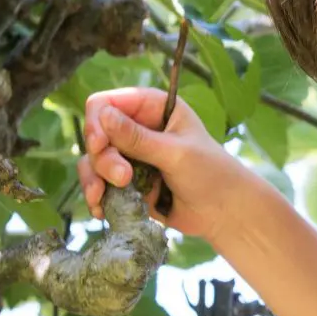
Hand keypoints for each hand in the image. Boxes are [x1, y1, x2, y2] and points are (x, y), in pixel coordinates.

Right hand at [76, 87, 254, 244]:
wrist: (223, 211)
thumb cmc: (210, 173)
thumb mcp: (176, 153)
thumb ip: (138, 138)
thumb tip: (103, 114)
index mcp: (152, 107)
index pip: (105, 104)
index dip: (96, 122)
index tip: (99, 145)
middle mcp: (136, 128)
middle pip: (96, 136)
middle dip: (102, 159)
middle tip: (123, 177)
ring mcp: (129, 156)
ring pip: (93, 162)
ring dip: (94, 180)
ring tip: (104, 198)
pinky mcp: (126, 182)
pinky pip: (99, 185)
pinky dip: (96, 197)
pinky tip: (101, 209)